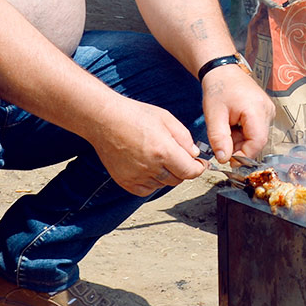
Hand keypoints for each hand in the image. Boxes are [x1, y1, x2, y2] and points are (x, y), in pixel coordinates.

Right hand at [88, 98, 207, 196]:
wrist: (105, 119)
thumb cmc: (135, 115)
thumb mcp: (166, 119)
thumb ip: (184, 138)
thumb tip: (194, 154)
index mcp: (164, 150)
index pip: (190, 171)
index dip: (199, 168)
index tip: (200, 164)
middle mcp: (151, 167)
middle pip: (178, 179)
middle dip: (183, 169)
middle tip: (179, 157)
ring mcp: (136, 176)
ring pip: (162, 184)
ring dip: (166, 175)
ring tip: (158, 156)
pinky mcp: (125, 181)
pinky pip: (146, 190)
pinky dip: (152, 182)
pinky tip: (148, 167)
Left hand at [201, 66, 273, 161]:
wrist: (222, 71)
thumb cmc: (218, 89)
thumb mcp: (214, 115)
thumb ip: (219, 139)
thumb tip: (224, 159)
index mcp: (257, 109)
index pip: (257, 141)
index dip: (244, 155)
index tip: (228, 160)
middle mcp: (267, 110)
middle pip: (258, 141)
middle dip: (240, 147)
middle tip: (223, 143)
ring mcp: (268, 110)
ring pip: (257, 137)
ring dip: (241, 140)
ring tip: (226, 129)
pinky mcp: (265, 112)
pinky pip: (257, 130)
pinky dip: (243, 134)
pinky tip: (233, 125)